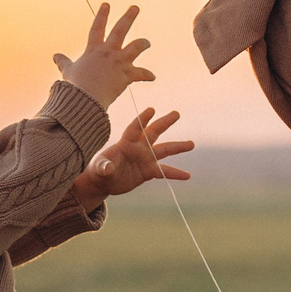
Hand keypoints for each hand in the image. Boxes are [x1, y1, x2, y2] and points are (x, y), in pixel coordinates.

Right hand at [56, 3, 152, 107]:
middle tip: (135, 7)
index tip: (107, 4)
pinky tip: (152, 77)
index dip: (102, 15)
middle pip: (120, 30)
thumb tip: (55, 56)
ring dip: (143, 43)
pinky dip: (147, 75)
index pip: (97, 28)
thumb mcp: (68, 71)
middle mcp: (108, 52)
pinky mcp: (127, 75)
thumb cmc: (75, 86)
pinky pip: (141, 73)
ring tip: (147, 42)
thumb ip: (64, 62)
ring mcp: (118, 62)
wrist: (85, 99)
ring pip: (136, 46)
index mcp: (93, 49)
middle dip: (129, 17)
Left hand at [72, 109, 193, 207]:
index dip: (143, 119)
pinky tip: (188, 176)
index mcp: (125, 143)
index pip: (135, 128)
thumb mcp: (98, 169)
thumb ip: (104, 167)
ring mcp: (145, 158)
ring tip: (191, 144)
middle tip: (176, 113)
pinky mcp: (148, 171)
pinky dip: (175, 174)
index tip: (151, 110)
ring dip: (177, 147)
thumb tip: (108, 168)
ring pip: (164, 150)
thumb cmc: (98, 170)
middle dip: (164, 123)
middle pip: (153, 132)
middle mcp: (138, 148)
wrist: (104, 181)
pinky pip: (164, 171)